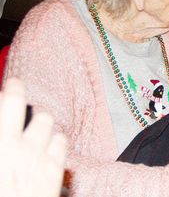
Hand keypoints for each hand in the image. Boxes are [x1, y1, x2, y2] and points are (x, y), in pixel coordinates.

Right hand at [0, 78, 66, 196]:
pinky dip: (53, 140)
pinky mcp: (53, 170)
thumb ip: (1, 144)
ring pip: (45, 121)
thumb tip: (7, 137)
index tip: (9, 85)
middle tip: (16, 90)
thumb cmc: (2, 187)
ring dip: (38, 121)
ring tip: (32, 125)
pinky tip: (48, 144)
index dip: (9, 90)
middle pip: (22, 105)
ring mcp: (36, 156)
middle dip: (19, 95)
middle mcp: (14, 145)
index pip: (6, 103)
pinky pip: (59, 141)